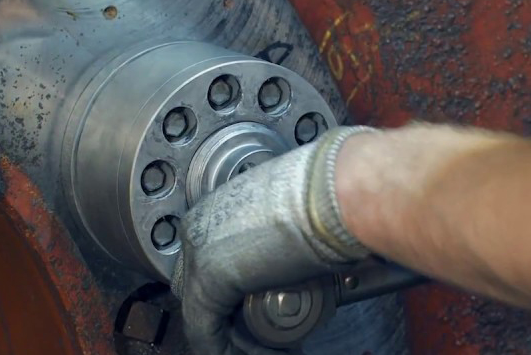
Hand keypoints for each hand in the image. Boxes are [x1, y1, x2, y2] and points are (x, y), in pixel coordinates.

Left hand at [172, 127, 374, 353]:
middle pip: (197, 287)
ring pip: (201, 313)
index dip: (234, 295)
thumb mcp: (292, 212)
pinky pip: (205, 331)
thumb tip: (295, 251)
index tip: (264, 310)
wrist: (333, 191)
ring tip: (275, 347)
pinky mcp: (207, 279)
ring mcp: (197, 251)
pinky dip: (229, 350)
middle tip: (266, 332)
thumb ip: (282, 233)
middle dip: (229, 316)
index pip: (207, 263)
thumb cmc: (327, 193)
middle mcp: (198, 226)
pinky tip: (268, 354)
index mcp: (215, 208)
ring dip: (236, 337)